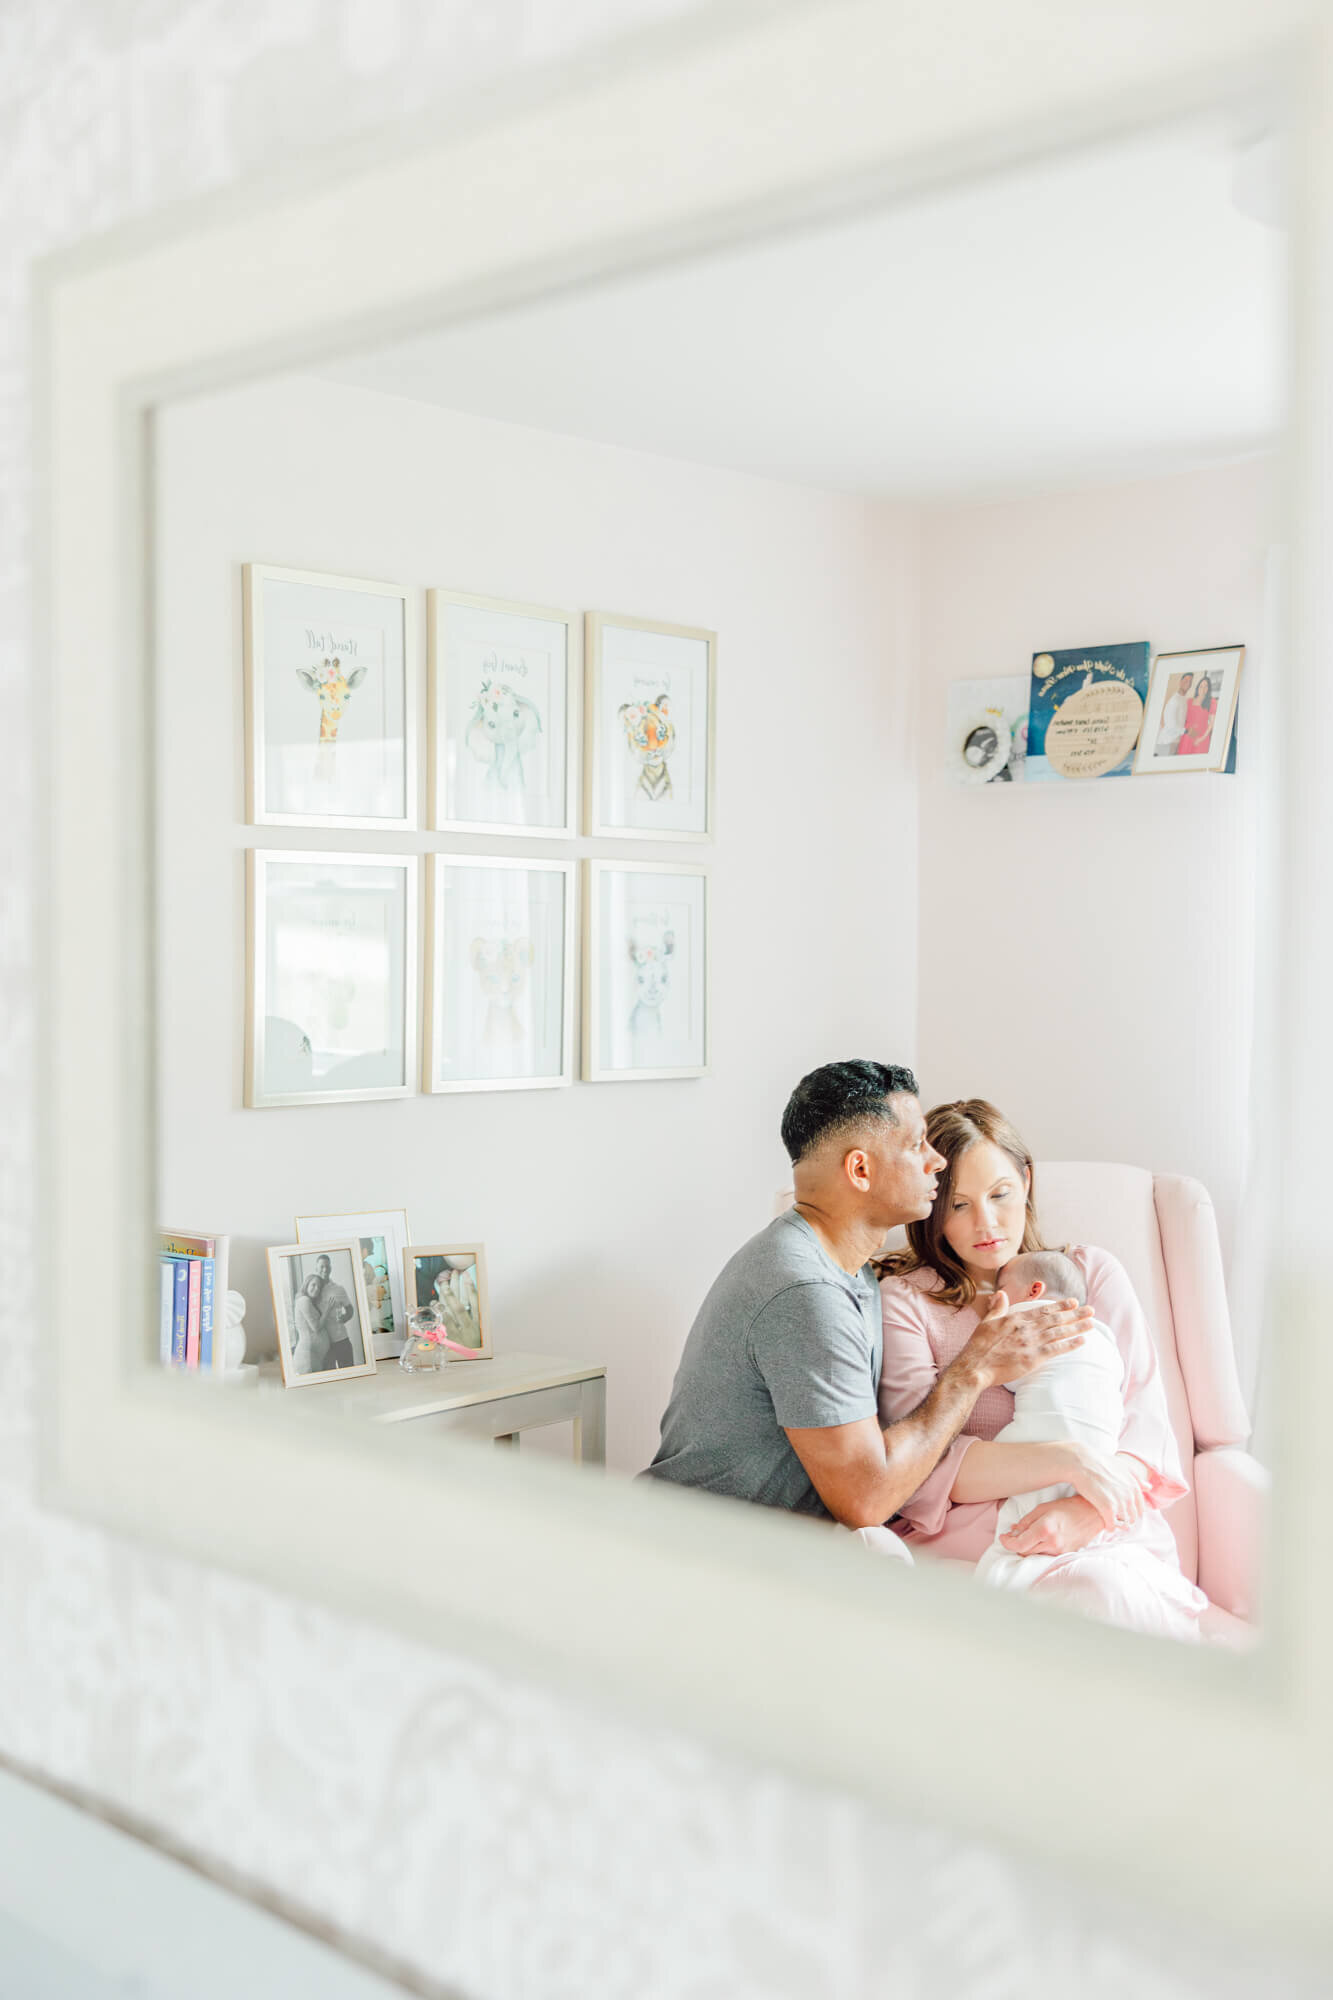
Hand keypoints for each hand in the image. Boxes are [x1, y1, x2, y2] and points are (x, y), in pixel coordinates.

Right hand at [959, 1291, 1091, 1391]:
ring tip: (1091, 1323)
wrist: (976, 1366)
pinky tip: (1081, 1341)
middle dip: (1075, 1314)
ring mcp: (1031, 1343)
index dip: (1060, 1306)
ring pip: (1059, 1332)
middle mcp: (1026, 1328)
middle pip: (1056, 1319)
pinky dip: (1070, 1344)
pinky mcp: (1034, 1358)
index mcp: (1016, 1318)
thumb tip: (1001, 1294)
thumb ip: (997, 1308)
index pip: (1043, 1310)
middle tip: (1090, 1310)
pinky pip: (1056, 1349)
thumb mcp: (986, 1322)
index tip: (1073, 1302)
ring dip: (1077, 1327)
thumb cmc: (979, 1346)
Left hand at [1000, 1494, 1103, 1557]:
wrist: (1092, 1514)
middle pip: (1025, 1552)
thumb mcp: (1043, 1508)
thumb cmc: (1068, 1507)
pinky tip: (1039, 1541)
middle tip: (1012, 1536)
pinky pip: (1046, 1555)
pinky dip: (1039, 1549)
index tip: (1003, 1537)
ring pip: (1035, 1555)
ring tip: (1026, 1536)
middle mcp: (1052, 1543)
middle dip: (1015, 1545)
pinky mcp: (1065, 1555)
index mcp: (1045, 1529)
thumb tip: (1013, 1530)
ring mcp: (1060, 1551)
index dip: (1007, 1542)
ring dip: (1027, 1548)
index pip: (1019, 1544)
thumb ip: (1027, 1521)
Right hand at [1061, 1444, 1146, 1530]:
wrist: (1083, 1462)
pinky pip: (1111, 1524)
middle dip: (1126, 1519)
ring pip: (1123, 1521)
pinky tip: (1106, 1526)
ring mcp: (1119, 1502)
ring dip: (1118, 1524)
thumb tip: (1149, 1487)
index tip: (1126, 1513)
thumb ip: (1136, 1478)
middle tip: (1117, 1519)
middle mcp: (1130, 1495)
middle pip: (1133, 1516)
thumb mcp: (1122, 1466)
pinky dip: (1109, 1527)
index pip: (1140, 1506)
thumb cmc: (1100, 1461)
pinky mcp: (1107, 1508)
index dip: (1133, 1511)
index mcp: (1134, 1486)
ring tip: (1111, 1521)